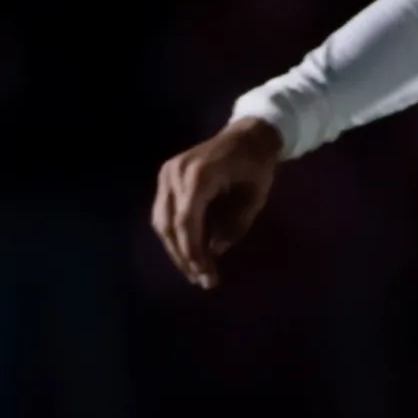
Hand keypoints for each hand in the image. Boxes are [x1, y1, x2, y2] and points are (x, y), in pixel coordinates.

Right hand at [151, 116, 284, 290]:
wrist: (247, 137)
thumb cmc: (256, 167)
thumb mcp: (255, 199)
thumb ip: (234, 226)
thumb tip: (213, 252)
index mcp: (199, 174)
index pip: (185, 221)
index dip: (192, 251)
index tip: (205, 275)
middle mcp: (176, 172)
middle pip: (168, 224)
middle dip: (184, 256)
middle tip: (202, 280)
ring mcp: (167, 174)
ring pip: (161, 221)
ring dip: (177, 250)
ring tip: (196, 272)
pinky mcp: (166, 178)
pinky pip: (164, 213)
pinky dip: (175, 236)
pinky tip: (190, 253)